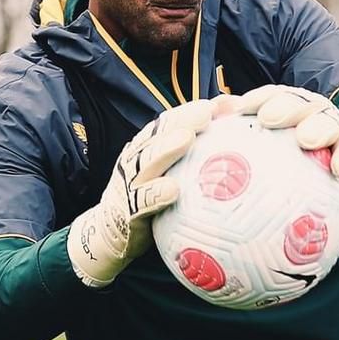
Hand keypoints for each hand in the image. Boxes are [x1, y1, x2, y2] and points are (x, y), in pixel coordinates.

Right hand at [67, 100, 212, 287]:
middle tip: (206, 113)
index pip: (166, 123)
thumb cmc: (149, 198)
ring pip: (146, 162)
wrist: (111, 235)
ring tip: (187, 139)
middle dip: (181, 121)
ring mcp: (128, 184)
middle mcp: (134, 161)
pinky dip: (156, 194)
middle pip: (157, 135)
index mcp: (144, 149)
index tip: (215, 104)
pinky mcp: (127, 211)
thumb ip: (191, 154)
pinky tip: (174, 189)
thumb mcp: (168, 174)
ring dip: (166, 149)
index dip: (188, 111)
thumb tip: (227, 130)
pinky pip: (141, 201)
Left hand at [236, 84, 338, 192]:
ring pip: (328, 121)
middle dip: (284, 107)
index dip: (257, 99)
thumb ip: (249, 136)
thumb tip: (215, 124)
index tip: (239, 109)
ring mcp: (336, 127)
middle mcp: (314, 111)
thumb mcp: (279, 143)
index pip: (273, 96)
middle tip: (268, 118)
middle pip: (299, 102)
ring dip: (318, 128)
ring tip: (306, 139)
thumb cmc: (305, 151)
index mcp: (293, 107)